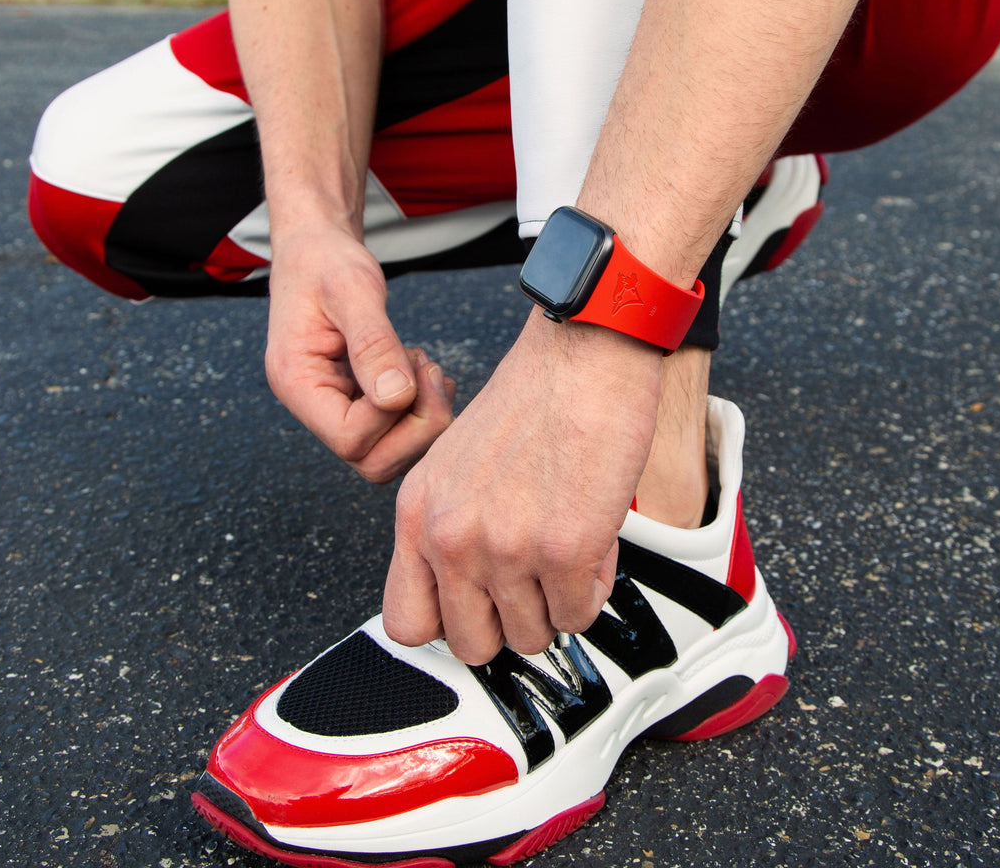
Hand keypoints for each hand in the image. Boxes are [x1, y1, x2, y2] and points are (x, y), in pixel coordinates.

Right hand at [265, 224, 455, 481]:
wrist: (317, 249)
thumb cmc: (327, 263)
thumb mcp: (352, 289)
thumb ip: (374, 343)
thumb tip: (397, 397)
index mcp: (297, 384)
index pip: (351, 439)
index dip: (394, 414)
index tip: (412, 363)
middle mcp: (314, 406)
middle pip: (373, 462)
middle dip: (417, 426)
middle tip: (430, 371)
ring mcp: (336, 407)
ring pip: (390, 453)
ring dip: (423, 417)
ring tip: (424, 365)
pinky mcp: (358, 401)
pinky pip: (396, 431)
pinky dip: (423, 408)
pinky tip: (422, 369)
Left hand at [383, 312, 661, 663]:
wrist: (583, 355)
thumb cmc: (532, 397)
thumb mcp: (455, 461)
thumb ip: (448, 525)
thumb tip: (466, 589)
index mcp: (418, 512)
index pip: (407, 624)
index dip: (450, 624)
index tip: (479, 607)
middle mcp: (453, 536)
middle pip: (473, 645)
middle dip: (511, 623)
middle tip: (534, 584)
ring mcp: (507, 548)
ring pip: (533, 637)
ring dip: (557, 603)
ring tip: (566, 549)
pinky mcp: (565, 550)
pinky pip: (580, 615)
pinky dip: (593, 588)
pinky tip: (592, 541)